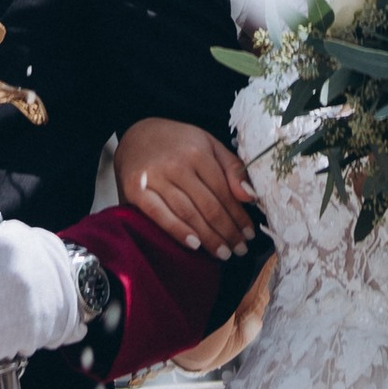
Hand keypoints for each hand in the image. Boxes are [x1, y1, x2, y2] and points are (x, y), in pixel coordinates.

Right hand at [119, 115, 256, 256]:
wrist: (137, 135)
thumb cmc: (179, 144)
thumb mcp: (209, 145)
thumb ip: (232, 168)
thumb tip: (251, 196)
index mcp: (198, 152)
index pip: (224, 191)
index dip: (239, 216)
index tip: (250, 234)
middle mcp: (176, 165)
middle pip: (208, 205)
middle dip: (227, 231)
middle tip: (240, 249)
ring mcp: (155, 178)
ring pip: (188, 214)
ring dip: (208, 237)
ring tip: (223, 253)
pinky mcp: (136, 191)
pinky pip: (160, 216)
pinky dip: (178, 231)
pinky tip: (194, 245)